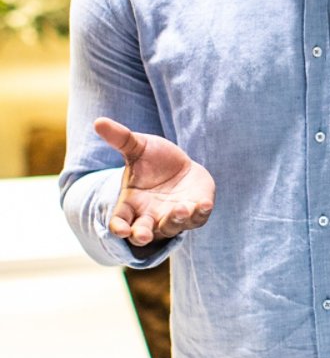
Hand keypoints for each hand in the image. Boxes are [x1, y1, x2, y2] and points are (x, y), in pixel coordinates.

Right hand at [95, 117, 215, 247]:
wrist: (180, 166)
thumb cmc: (153, 161)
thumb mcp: (137, 147)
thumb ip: (120, 138)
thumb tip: (98, 121)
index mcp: (130, 204)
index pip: (120, 221)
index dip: (119, 227)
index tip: (120, 230)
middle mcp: (150, 215)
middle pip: (143, 232)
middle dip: (142, 235)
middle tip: (143, 236)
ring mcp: (172, 216)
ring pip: (171, 226)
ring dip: (175, 220)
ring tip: (180, 209)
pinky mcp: (195, 213)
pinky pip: (198, 218)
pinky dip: (200, 213)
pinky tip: (204, 203)